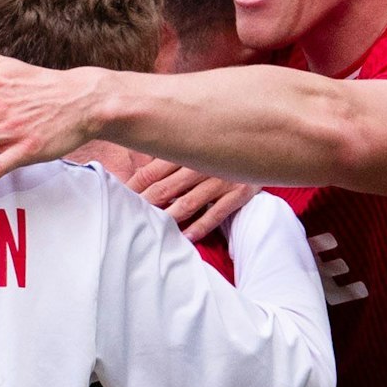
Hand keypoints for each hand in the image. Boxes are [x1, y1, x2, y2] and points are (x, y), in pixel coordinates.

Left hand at [127, 158, 258, 241]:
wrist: (267, 149)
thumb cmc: (223, 152)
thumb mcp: (197, 148)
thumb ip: (170, 159)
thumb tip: (137, 176)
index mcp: (188, 149)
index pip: (152, 171)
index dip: (134, 186)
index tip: (119, 199)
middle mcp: (203, 163)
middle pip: (165, 188)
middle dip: (145, 205)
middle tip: (128, 220)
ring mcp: (222, 178)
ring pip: (187, 203)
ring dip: (167, 219)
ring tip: (151, 232)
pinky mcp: (239, 193)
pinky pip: (215, 214)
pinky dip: (199, 228)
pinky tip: (185, 238)